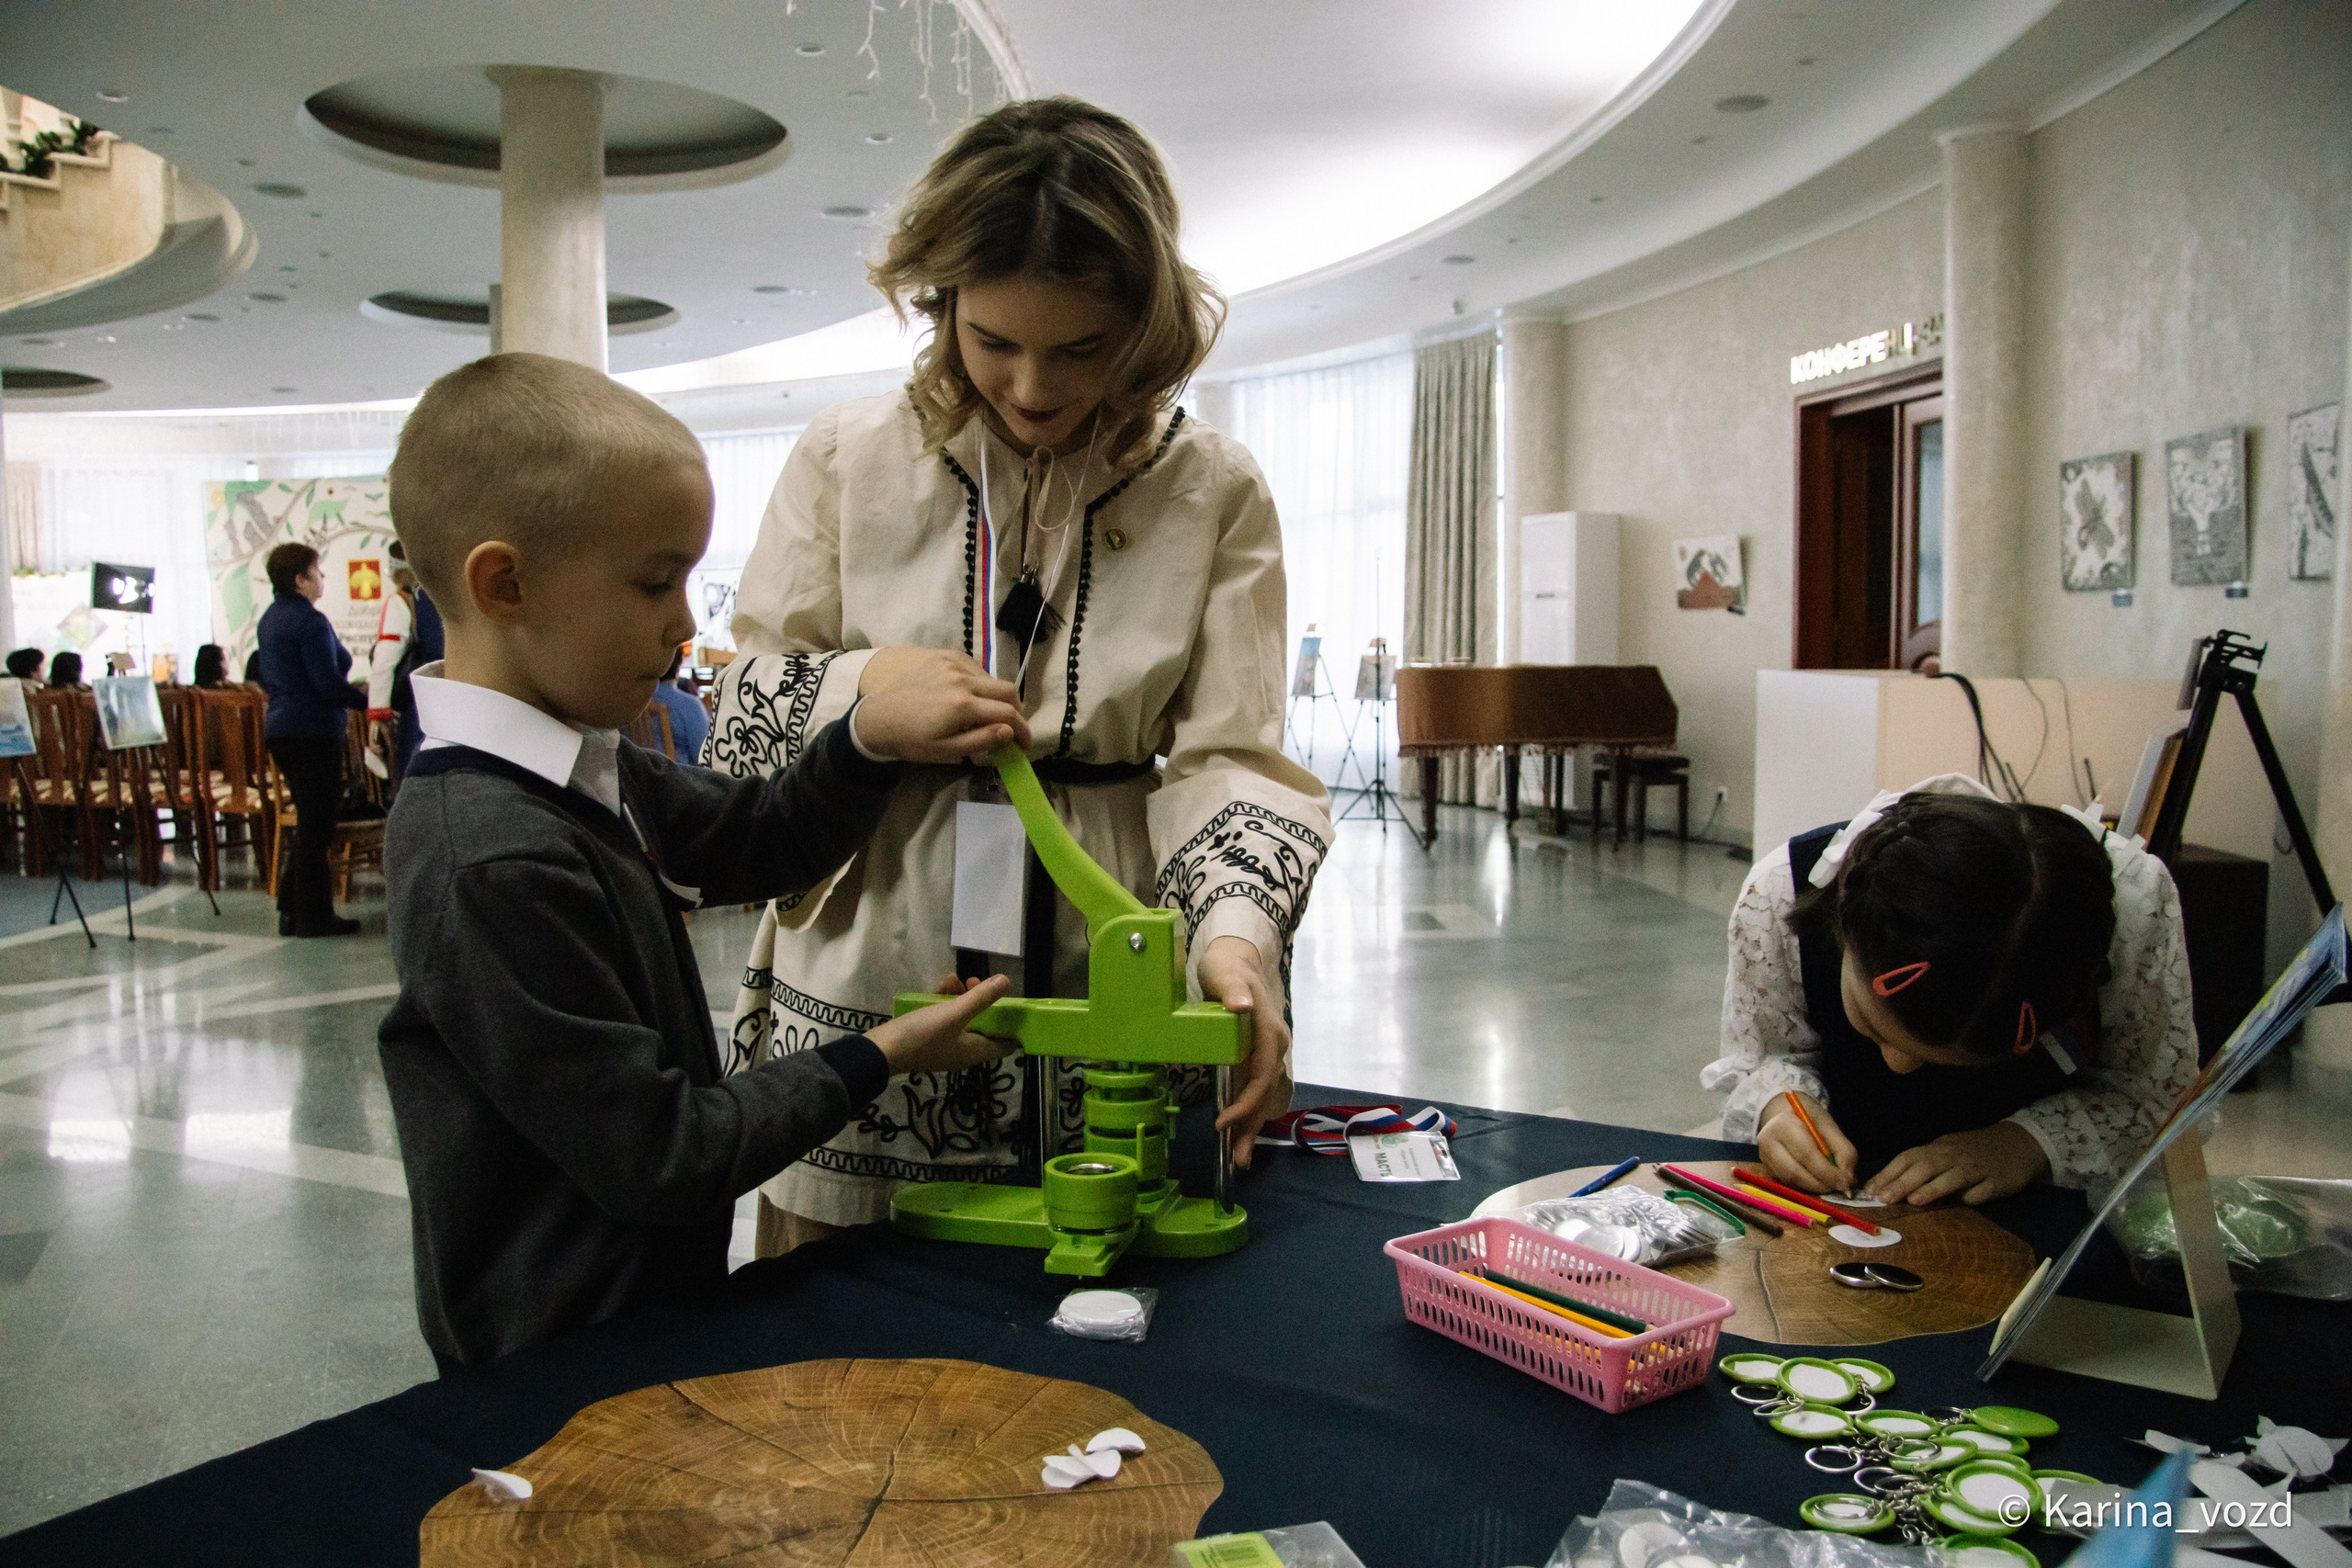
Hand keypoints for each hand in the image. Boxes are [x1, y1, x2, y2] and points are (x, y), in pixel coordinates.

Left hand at [854, 647, 1031, 763]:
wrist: (880, 718)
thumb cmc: (913, 740)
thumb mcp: (947, 751)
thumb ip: (981, 740)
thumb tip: (1010, 731)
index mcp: (962, 705)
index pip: (1008, 713)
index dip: (1023, 730)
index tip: (1025, 744)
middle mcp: (961, 679)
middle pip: (1007, 690)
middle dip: (1017, 711)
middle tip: (1013, 728)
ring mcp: (952, 664)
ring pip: (992, 678)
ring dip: (998, 697)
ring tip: (989, 715)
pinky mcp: (944, 656)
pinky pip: (975, 667)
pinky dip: (981, 683)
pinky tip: (971, 697)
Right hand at [868, 973, 1021, 1076]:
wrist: (881, 1052)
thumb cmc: (923, 1035)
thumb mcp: (954, 1014)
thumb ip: (980, 998)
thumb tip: (1007, 981)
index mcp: (976, 1051)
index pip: (1006, 1044)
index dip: (1013, 1026)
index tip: (1014, 1004)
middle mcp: (964, 1051)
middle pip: (984, 1026)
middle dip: (983, 1002)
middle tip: (976, 982)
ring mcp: (946, 1045)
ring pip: (963, 1018)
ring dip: (961, 997)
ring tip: (953, 979)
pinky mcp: (930, 1038)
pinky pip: (945, 1019)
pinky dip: (944, 1003)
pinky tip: (939, 986)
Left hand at [1200, 935, 1290, 1168]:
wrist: (1238, 959)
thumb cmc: (1227, 968)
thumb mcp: (1224, 974)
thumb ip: (1232, 989)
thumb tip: (1242, 1006)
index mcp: (1268, 1031)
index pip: (1262, 1075)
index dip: (1245, 1102)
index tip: (1223, 1121)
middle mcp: (1276, 1045)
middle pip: (1266, 1093)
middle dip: (1252, 1127)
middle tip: (1238, 1160)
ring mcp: (1271, 1052)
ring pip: (1265, 1095)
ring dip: (1253, 1126)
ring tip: (1239, 1156)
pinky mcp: (1262, 1056)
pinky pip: (1259, 1088)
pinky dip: (1251, 1112)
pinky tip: (1241, 1131)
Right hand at [1757, 1092, 1859, 1191]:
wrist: (1787, 1114)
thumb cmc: (1810, 1120)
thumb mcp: (1831, 1128)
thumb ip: (1844, 1152)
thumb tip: (1848, 1180)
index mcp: (1784, 1125)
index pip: (1806, 1155)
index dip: (1827, 1173)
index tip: (1845, 1183)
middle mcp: (1767, 1141)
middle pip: (1795, 1172)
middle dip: (1821, 1184)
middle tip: (1839, 1187)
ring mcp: (1763, 1157)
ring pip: (1790, 1181)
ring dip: (1813, 1188)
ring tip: (1830, 1184)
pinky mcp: (1765, 1168)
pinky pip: (1787, 1184)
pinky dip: (1805, 1187)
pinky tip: (1816, 1181)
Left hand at [1867, 1121, 2048, 1206]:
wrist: (2017, 1142)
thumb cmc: (1972, 1152)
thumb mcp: (1945, 1153)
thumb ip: (1922, 1168)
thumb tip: (1889, 1188)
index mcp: (1938, 1148)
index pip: (1908, 1158)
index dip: (1889, 1173)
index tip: (1870, 1190)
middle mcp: (1954, 1155)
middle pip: (1926, 1166)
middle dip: (1903, 1182)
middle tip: (1884, 1198)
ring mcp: (1977, 1167)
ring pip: (1953, 1176)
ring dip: (1933, 1187)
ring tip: (1914, 1200)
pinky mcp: (1998, 1180)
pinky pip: (1983, 1189)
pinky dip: (1973, 1196)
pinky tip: (1964, 1203)